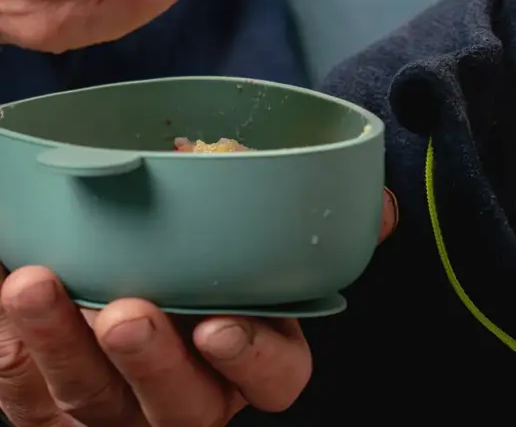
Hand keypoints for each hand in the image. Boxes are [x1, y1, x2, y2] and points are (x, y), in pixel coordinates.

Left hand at [0, 188, 397, 425]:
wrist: (140, 269)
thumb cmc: (218, 261)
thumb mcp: (271, 246)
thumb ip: (322, 226)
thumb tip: (380, 206)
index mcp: (252, 355)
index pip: (276, 380)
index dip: (253, 361)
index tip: (223, 324)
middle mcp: (191, 394)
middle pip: (179, 405)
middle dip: (151, 362)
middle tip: (126, 309)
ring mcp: (119, 409)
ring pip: (90, 402)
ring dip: (59, 347)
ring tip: (33, 286)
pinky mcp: (53, 409)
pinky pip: (27, 399)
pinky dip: (13, 355)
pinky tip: (5, 303)